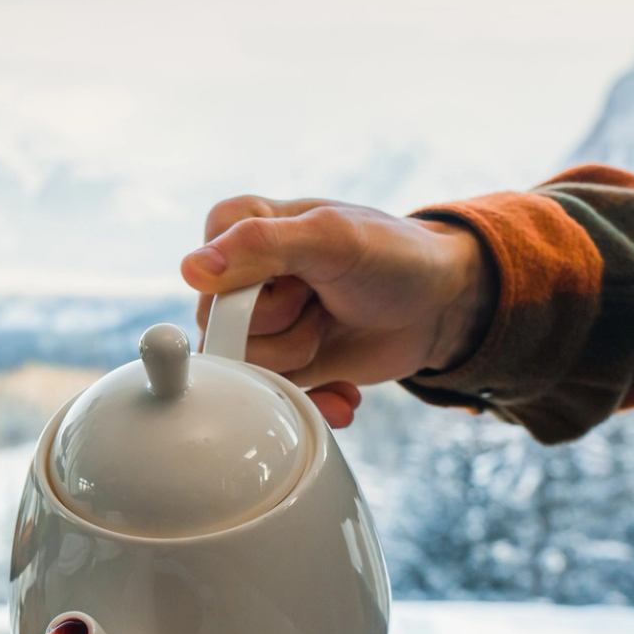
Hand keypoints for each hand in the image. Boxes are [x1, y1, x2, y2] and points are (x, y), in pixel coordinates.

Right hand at [181, 196, 491, 427]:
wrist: (441, 306)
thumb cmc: (392, 255)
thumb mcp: (332, 239)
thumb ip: (261, 246)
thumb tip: (191, 270)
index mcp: (238, 228)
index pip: (205, 277)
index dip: (254, 295)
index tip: (300, 280)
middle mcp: (239, 278)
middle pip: (222, 333)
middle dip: (284, 330)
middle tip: (322, 303)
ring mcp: (259, 326)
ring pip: (245, 372)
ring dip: (301, 364)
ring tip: (331, 329)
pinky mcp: (281, 367)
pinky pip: (270, 401)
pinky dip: (312, 405)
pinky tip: (342, 393)